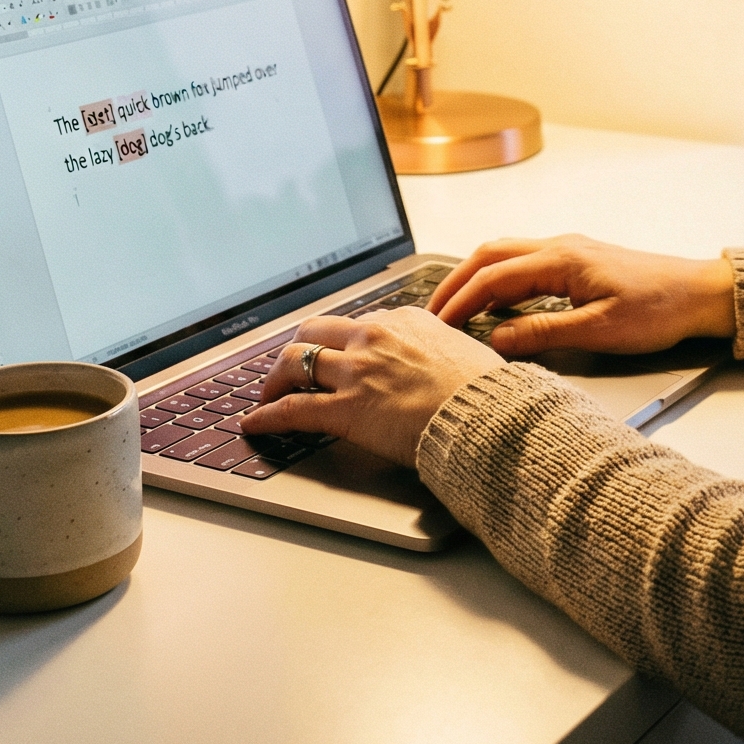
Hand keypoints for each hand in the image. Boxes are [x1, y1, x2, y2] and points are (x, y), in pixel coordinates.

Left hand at [238, 308, 503, 467]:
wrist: (487, 415)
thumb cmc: (486, 392)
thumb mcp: (463, 352)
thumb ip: (439, 350)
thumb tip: (440, 360)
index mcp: (405, 320)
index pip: (358, 324)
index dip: (341, 342)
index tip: (335, 354)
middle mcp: (374, 337)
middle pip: (315, 331)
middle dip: (297, 348)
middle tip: (290, 367)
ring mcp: (357, 371)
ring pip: (295, 362)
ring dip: (274, 379)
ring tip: (267, 394)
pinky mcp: (346, 408)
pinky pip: (293, 408)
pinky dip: (268, 415)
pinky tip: (256, 423)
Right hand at [427, 234, 736, 356]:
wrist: (700, 294)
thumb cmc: (659, 309)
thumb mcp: (599, 330)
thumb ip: (543, 333)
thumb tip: (496, 339)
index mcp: (561, 260)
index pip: (493, 277)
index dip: (460, 302)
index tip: (438, 326)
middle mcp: (560, 247)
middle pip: (490, 255)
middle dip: (456, 283)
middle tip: (432, 313)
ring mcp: (569, 252)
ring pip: (506, 255)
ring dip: (476, 278)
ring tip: (455, 309)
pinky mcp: (579, 262)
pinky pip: (525, 263)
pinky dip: (499, 280)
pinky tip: (497, 304)